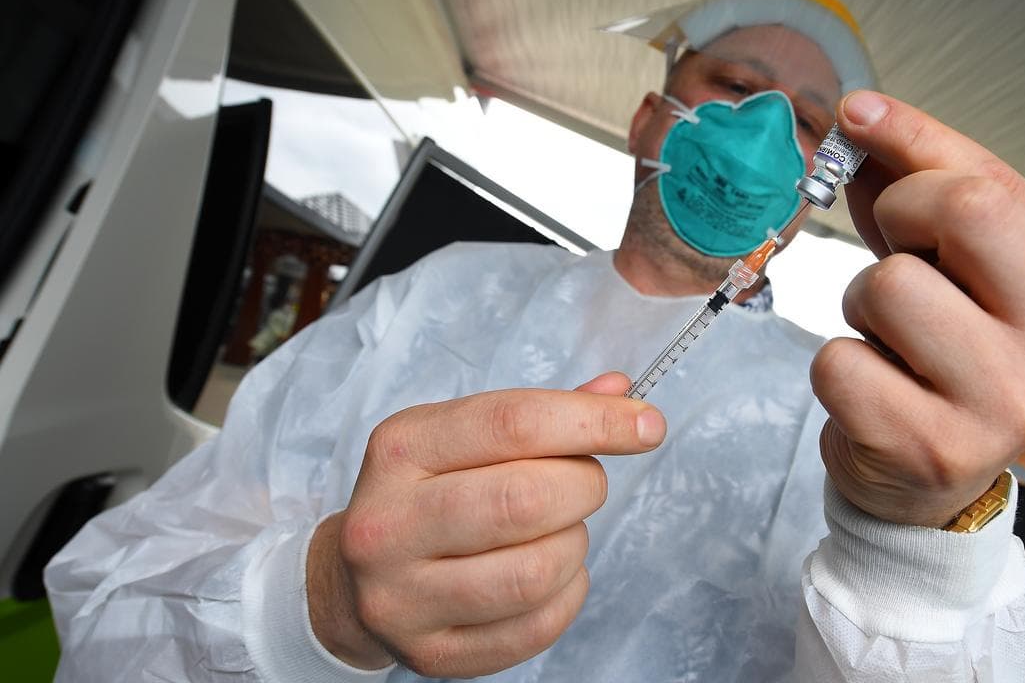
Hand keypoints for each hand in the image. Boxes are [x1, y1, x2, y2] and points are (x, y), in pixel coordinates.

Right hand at [307, 372, 664, 676]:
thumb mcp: (463, 436)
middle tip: (584, 484)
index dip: (595, 421)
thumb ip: (540, 414)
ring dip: (575, 544)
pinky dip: (568, 594)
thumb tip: (621, 393)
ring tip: (559, 530)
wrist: (354, 579)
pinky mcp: (432, 654)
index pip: (513, 423)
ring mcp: (403, 597)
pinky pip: (537, 625)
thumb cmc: (429, 494)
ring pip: (536, 570)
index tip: (647, 424)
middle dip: (584, 485)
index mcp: (400, 449)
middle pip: (526, 498)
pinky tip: (550, 574)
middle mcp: (388, 523)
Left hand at [810, 91, 1024, 527]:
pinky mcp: (931, 449)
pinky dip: (835, 366)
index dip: (915, 141)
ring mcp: (1002, 407)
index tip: (860, 118)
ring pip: (889, 287)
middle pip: (969, 212)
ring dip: (860, 304)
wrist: (927, 484)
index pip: (997, 183)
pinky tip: (871, 389)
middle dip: (900, 212)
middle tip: (893, 252)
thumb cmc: (940, 360)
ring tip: (887, 339)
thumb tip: (865, 116)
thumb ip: (923, 184)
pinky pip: (840, 361)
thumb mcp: (952, 264)